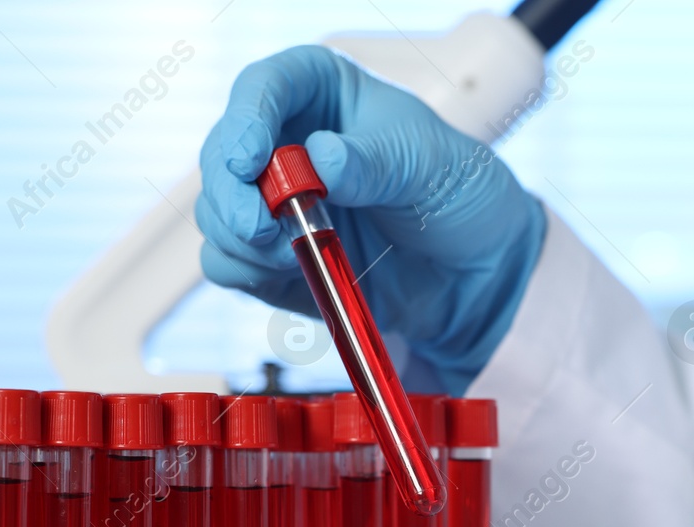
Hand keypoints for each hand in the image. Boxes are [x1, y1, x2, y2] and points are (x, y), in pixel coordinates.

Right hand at [196, 45, 546, 393]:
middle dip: (230, 193)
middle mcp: (287, 142)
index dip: (246, 119)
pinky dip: (244, 271)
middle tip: (259, 226)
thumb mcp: (428, 164)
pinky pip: (228, 262)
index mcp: (322, 93)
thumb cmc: (459, 193)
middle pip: (223, 154)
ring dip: (238, 237)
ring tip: (289, 253)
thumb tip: (322, 159)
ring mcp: (275, 202)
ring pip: (216, 212)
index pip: (264, 87)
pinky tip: (287, 272)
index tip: (250, 159)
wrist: (476, 271)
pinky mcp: (273, 258)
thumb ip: (374, 162)